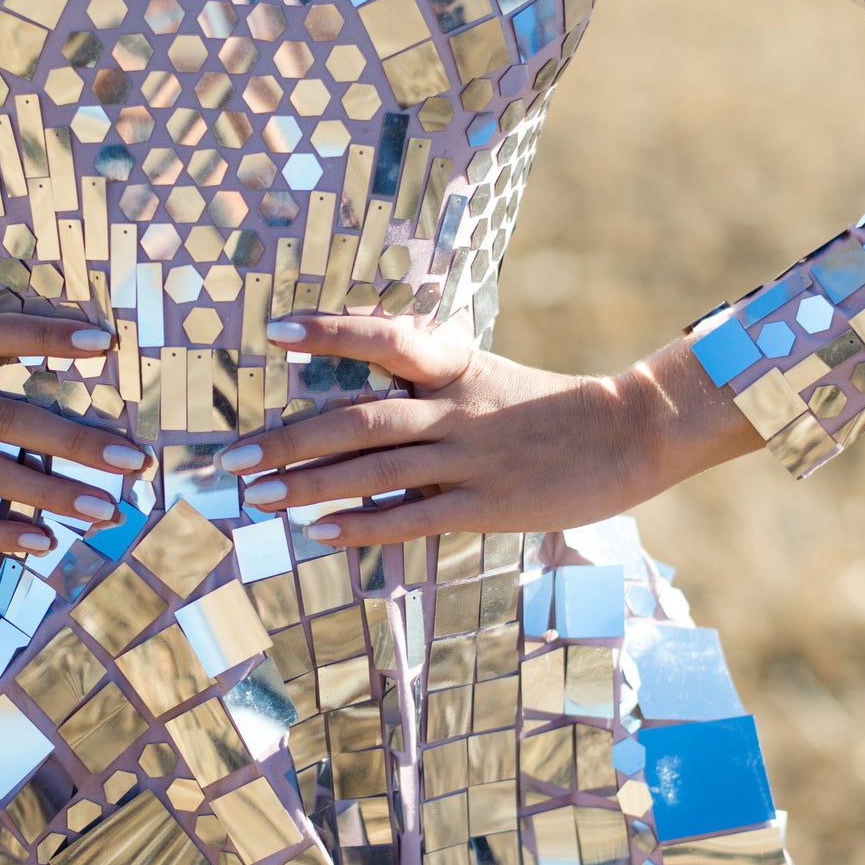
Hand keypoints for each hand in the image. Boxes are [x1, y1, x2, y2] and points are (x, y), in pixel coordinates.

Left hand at [214, 315, 756, 545]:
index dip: (329, 331)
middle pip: (357, 417)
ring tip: (256, 496)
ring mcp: (470, 457)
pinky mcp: (488, 504)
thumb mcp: (487, 377)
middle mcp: (454, 407)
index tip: (275, 332)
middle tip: (232, 456)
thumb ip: (429, 386)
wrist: (632, 431)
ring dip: (308, 483)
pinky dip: (362, 524)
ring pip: (374, 467)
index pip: (384, 338)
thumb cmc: (553, 407)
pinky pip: (413, 515)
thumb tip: (361, 398)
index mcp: (455, 366)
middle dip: (289, 437)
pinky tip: (318, 532)